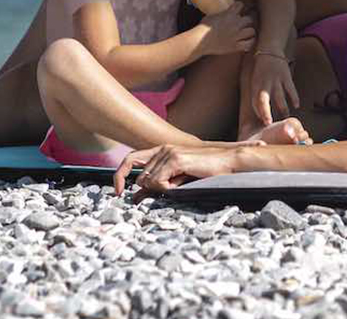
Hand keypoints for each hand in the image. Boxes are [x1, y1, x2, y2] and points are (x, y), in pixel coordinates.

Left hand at [114, 143, 248, 196]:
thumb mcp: (177, 180)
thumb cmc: (206, 172)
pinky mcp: (175, 159)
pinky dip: (168, 188)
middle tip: (172, 190)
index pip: (130, 159)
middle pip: (141, 178)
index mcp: (161, 150)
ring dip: (163, 189)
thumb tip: (136, 197)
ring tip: (182, 184)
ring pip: (149, 181)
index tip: (118, 193)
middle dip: (152, 190)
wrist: (228, 163)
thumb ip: (156, 185)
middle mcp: (162, 149)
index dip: (120, 175)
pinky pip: (159, 182)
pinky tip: (182, 183)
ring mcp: (168, 153)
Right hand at [198, 1, 255, 55]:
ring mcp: (236, 35)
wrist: (200, 41)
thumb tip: (221, 13)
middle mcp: (235, 24)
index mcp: (229, 14)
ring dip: (250, 32)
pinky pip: (248, 44)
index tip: (239, 8)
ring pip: (251, 31)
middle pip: (249, 19)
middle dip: (246, 21)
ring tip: (247, 33)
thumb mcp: (211, 16)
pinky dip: (249, 43)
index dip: (240, 6)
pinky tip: (247, 42)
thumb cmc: (202, 28)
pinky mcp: (235, 46)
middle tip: (244, 23)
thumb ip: (220, 14)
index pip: (240, 5)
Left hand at [248, 52, 300, 125]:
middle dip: (266, 113)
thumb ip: (257, 95)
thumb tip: (260, 112)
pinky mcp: (286, 77)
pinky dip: (294, 98)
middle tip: (269, 123)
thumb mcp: (255, 81)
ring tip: (285, 117)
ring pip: (279, 98)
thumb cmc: (261, 70)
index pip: (255, 102)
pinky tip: (296, 106)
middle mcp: (264, 84)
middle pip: (264, 101)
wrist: (269, 51)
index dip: (259, 112)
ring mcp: (276, 80)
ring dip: (283, 109)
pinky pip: (291, 90)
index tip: (264, 122)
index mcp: (255, 85)